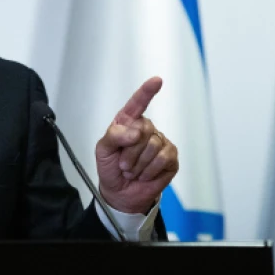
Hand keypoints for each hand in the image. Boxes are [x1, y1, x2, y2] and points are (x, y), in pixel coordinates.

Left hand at [94, 77, 178, 213]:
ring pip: (153, 146)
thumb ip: (115, 136)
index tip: (157, 81)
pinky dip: (150, 170)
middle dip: (130, 152)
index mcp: (128, 122)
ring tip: (133, 170)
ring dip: (139, 164)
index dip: (147, 91)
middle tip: (124, 164)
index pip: (138, 103)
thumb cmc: (111, 168)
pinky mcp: (171, 157)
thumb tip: (136, 132)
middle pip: (144, 130)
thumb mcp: (103, 150)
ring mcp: (160, 142)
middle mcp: (146, 129)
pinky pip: (163, 159)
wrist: (120, 193)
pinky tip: (145, 174)